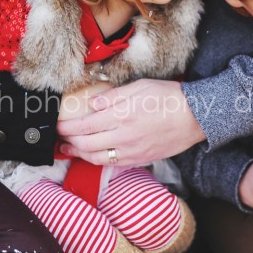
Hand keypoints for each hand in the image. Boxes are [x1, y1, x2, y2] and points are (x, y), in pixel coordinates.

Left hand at [57, 78, 205, 165]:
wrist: (196, 117)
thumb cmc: (169, 97)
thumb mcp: (139, 87)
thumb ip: (113, 97)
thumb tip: (92, 104)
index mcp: (121, 116)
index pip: (84, 126)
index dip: (67, 128)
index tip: (57, 125)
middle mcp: (124, 137)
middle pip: (86, 144)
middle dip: (68, 141)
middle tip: (58, 138)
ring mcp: (132, 151)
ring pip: (97, 158)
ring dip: (79, 155)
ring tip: (68, 150)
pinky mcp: (141, 159)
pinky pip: (113, 164)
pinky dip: (98, 162)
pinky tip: (92, 156)